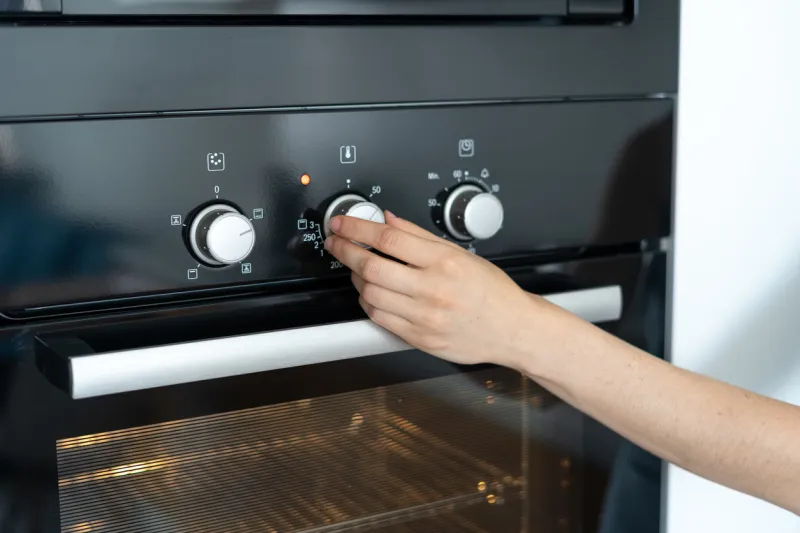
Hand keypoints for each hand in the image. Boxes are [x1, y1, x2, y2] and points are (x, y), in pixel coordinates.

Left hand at [324, 211, 541, 367]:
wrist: (511, 329)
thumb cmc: (491, 291)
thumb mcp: (461, 253)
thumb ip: (420, 236)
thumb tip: (388, 220)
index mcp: (444, 262)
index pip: (389, 238)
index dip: (357, 228)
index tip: (343, 224)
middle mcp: (433, 289)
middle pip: (372, 266)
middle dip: (345, 251)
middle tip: (336, 242)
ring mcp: (424, 316)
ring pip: (370, 293)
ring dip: (355, 277)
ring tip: (357, 268)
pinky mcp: (419, 338)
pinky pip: (379, 318)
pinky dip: (368, 302)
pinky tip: (371, 292)